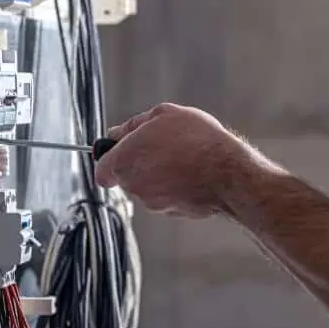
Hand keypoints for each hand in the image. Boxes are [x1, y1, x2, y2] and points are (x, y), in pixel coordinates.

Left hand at [95, 103, 277, 217]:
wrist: (227, 172)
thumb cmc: (196, 141)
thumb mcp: (163, 114)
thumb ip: (134, 124)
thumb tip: (119, 132)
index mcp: (123, 162)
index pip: (101, 170)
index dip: (110, 159)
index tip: (122, 150)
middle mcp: (134, 187)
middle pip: (127, 176)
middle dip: (140, 162)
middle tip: (162, 145)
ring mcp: (154, 203)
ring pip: (149, 187)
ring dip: (160, 174)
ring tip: (183, 157)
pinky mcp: (173, 212)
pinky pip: (168, 197)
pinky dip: (176, 187)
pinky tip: (192, 172)